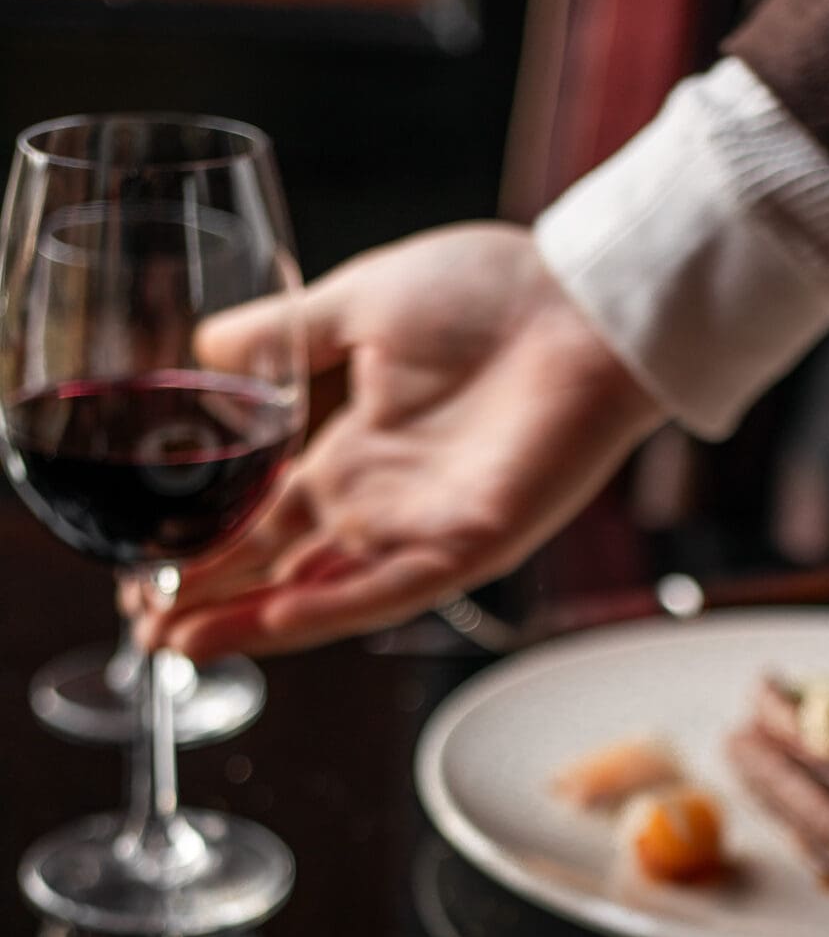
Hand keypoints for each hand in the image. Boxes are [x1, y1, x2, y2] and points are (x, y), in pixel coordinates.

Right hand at [136, 224, 663, 659]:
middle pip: (275, 565)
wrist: (582, 302)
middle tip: (139, 624)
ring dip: (248, 620)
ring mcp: (420, 527)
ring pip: (318, 591)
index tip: (141, 569)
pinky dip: (329, 608)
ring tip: (177, 643)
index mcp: (351, 450)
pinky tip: (270, 623)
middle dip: (206, 596)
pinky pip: (389, 588)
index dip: (201, 545)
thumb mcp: (357, 304)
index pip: (259, 516)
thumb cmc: (491, 293)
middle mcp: (377, 500)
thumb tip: (200, 347)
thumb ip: (282, 336)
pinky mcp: (468, 542)